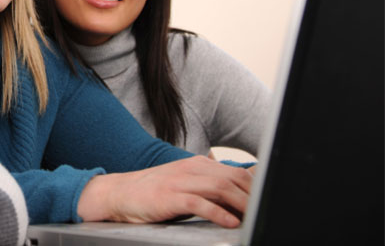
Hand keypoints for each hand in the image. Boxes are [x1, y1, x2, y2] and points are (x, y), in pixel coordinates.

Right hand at [77, 155, 250, 227]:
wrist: (120, 193)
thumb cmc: (155, 192)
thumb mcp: (185, 183)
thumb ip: (209, 187)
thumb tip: (239, 199)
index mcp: (197, 164)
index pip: (236, 172)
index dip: (256, 188)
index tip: (268, 201)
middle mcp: (191, 169)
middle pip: (232, 178)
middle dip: (253, 197)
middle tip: (265, 212)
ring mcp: (179, 181)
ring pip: (220, 188)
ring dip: (241, 205)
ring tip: (253, 217)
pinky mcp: (169, 196)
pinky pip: (199, 203)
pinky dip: (218, 213)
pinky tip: (230, 223)